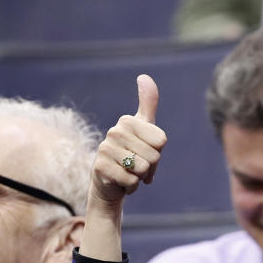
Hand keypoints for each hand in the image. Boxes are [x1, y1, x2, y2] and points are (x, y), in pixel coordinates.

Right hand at [89, 74, 165, 207]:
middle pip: (154, 156)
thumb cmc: (132, 154)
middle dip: (150, 167)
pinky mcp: (100, 168)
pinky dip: (131, 186)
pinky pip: (132, 181)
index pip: (161, 141)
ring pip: (143, 169)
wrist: (110, 182)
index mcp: (127, 121)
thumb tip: (144, 76)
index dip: (157, 152)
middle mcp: (114, 131)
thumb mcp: (144, 129)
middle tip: (136, 165)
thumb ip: (147, 103)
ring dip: (140, 177)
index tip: (145, 151)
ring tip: (128, 172)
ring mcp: (105, 149)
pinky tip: (121, 181)